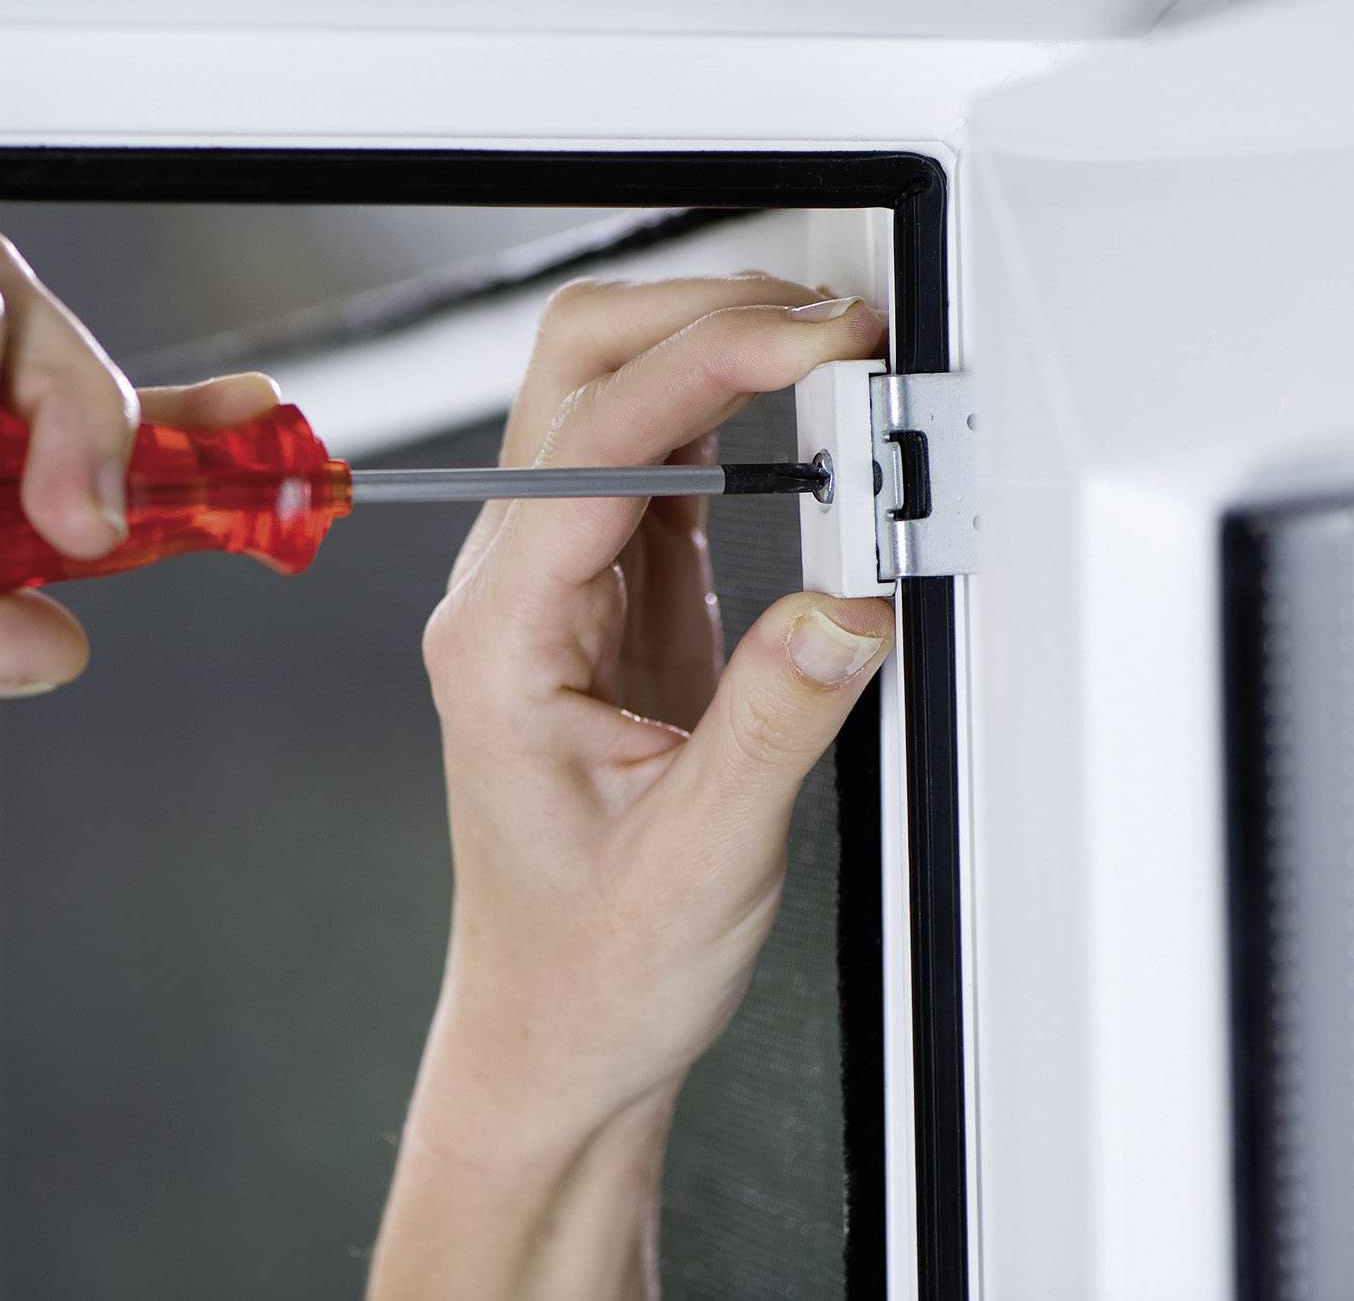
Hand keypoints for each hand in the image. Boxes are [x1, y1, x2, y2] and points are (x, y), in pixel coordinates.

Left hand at [369, 276, 893, 1300]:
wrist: (558, 1034)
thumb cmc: (591, 968)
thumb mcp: (703, 858)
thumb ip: (778, 717)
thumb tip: (852, 598)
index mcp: (501, 638)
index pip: (595, 443)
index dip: (711, 363)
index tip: (814, 341)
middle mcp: (512, 590)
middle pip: (580, 375)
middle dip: (703, 318)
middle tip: (832, 328)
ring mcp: (559, 585)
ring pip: (617, 400)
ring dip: (718, 353)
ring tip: (832, 358)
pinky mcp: (616, 597)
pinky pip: (663, 463)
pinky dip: (735, 418)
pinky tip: (801, 424)